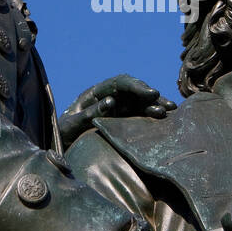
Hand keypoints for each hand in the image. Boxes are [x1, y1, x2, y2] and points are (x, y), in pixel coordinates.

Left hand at [58, 74, 176, 145]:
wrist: (61, 147)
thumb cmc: (63, 133)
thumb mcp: (72, 123)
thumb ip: (90, 113)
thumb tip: (111, 102)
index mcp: (96, 93)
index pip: (119, 83)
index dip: (136, 86)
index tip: (151, 93)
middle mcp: (110, 97)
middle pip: (134, 91)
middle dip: (150, 96)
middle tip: (165, 104)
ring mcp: (117, 109)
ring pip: (140, 103)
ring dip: (155, 105)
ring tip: (170, 111)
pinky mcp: (122, 121)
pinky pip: (139, 116)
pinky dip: (151, 117)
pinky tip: (164, 121)